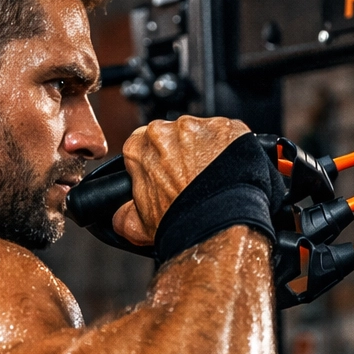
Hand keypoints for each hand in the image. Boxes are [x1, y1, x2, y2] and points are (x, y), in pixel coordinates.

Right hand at [112, 116, 250, 245]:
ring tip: (215, 181)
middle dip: (182, 155)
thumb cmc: (182, 225)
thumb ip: (123, 213)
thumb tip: (121, 212)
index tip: (168, 176)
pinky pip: (230, 137)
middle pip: (174, 137)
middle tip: (193, 182)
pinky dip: (231, 152)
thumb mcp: (138, 226)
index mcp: (140, 146)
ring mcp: (200, 126)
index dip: (157, 162)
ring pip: (203, 135)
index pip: (143, 145)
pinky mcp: (230, 128)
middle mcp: (168, 130)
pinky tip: (232, 175)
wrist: (220, 227)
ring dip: (207, 153)